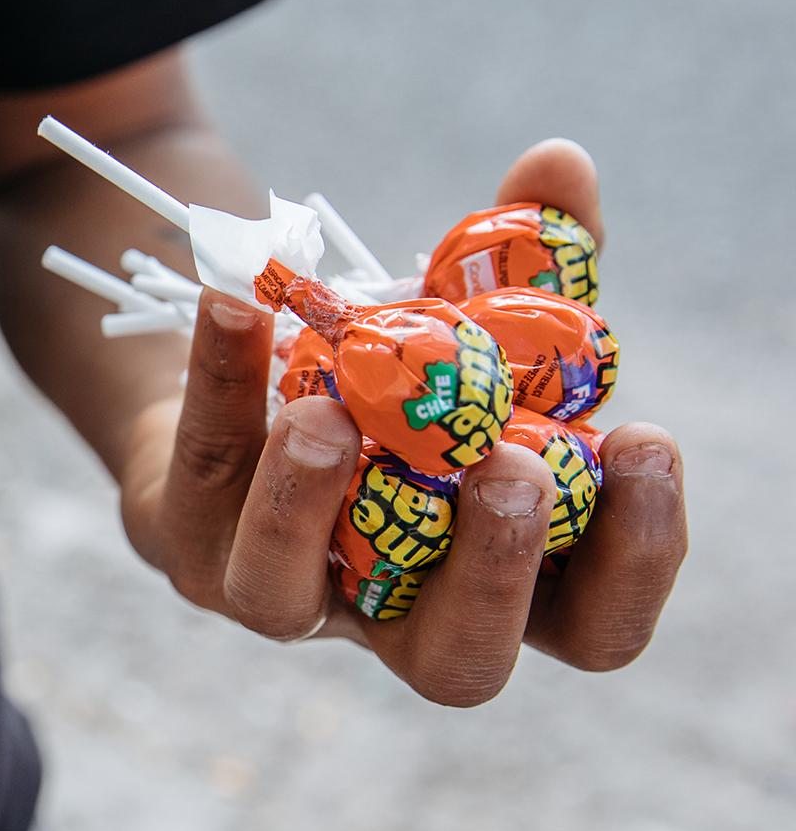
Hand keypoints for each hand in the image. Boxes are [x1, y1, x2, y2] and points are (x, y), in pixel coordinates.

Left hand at [119, 140, 686, 704]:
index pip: (591, 629)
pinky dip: (217, 380)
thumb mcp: (474, 317)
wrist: (234, 374)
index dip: (634, 562)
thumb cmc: (392, 374)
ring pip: (279, 597)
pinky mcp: (185, 538)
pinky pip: (199, 467)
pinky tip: (235, 307)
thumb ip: (530, 257)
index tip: (644, 440)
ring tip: (326, 410)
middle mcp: (389, 612)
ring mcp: (275, 589)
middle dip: (491, 571)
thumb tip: (558, 168)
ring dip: (305, 504)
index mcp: (495, 577)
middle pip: (454, 663)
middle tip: (507, 468)